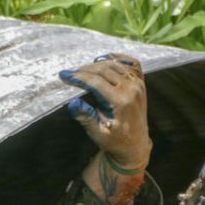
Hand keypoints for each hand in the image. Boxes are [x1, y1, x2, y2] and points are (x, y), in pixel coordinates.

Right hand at [59, 53, 151, 172]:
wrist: (135, 146)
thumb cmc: (115, 142)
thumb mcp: (98, 134)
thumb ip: (87, 118)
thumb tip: (72, 104)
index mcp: (122, 102)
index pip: (96, 82)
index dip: (78, 77)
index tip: (63, 75)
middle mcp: (132, 90)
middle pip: (104, 70)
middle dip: (84, 70)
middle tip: (69, 73)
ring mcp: (138, 85)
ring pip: (115, 65)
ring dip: (97, 64)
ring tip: (81, 70)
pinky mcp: (141, 84)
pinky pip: (132, 64)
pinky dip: (119, 58)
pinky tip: (106, 58)